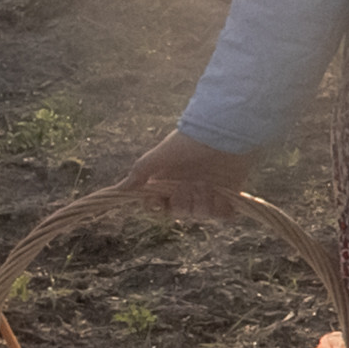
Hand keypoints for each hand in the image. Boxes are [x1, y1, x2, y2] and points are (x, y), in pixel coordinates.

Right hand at [118, 132, 252, 220]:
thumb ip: (140, 171)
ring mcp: (209, 192)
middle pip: (180, 212)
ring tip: (207, 186)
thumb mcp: (160, 155)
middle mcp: (187, 188)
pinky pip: (224, 215)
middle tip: (189, 186)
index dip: (157, 207)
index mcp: (169, 181)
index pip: (157, 206)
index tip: (160, 202)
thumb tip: (119, 189)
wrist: (224, 132)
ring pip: (200, 215)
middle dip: (183, 203)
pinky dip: (223, 210)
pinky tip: (222, 196)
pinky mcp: (229, 194)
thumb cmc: (189, 141)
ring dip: (203, 203)